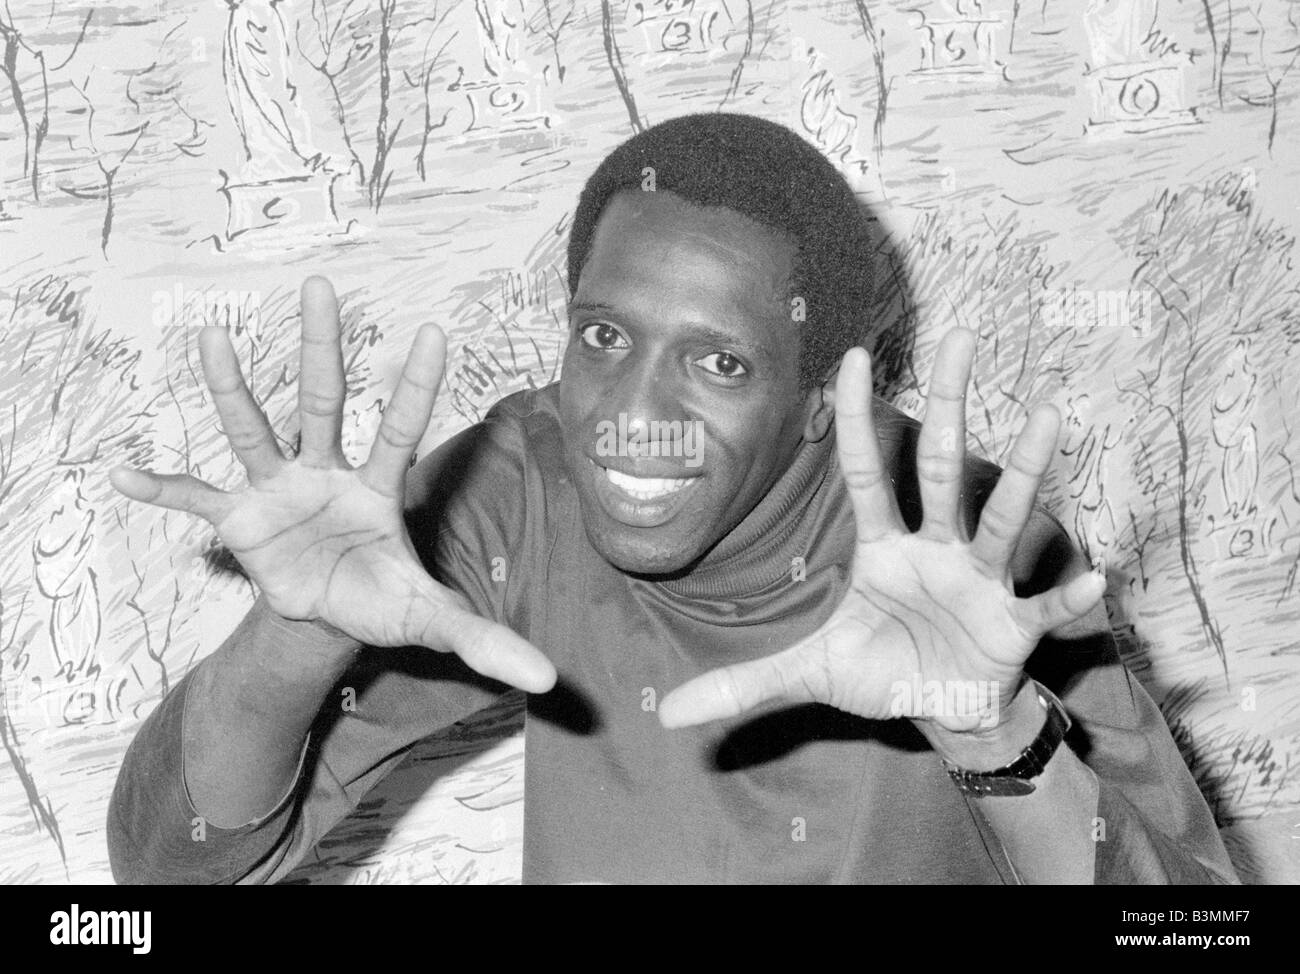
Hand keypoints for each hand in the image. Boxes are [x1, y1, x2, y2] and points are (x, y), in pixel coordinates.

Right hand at [110, 277, 555, 693]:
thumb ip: (487, 642)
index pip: (403, 427)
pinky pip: (198, 499)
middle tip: (319, 286)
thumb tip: (549, 677)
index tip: (435, 330)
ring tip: (210, 339)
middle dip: (322, 348)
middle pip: (325, 402)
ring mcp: (280, 489)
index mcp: (379, 487)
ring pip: (256, 430)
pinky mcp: (240, 519)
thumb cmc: (383, 601)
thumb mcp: (433, 622)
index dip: (416, 385)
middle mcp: (327, 472)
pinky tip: (125, 474)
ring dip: (233, 390)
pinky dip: (164, 489)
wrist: (327, 617)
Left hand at [659, 329, 1102, 745]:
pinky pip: (1042, 608)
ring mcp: (976, 582)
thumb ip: (744, 684)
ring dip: (1024, 472)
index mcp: (882, 549)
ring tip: (1051, 414)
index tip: (854, 358)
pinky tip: (1097, 578)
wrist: (940, 711)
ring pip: (999, 519)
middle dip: (949, 406)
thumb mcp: (807, 674)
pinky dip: (1067, 597)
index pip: (866, 473)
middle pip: (941, 468)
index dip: (858, 421)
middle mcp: (933, 549)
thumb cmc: (880, 671)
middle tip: (962, 334)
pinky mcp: (1012, 627)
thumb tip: (667, 714)